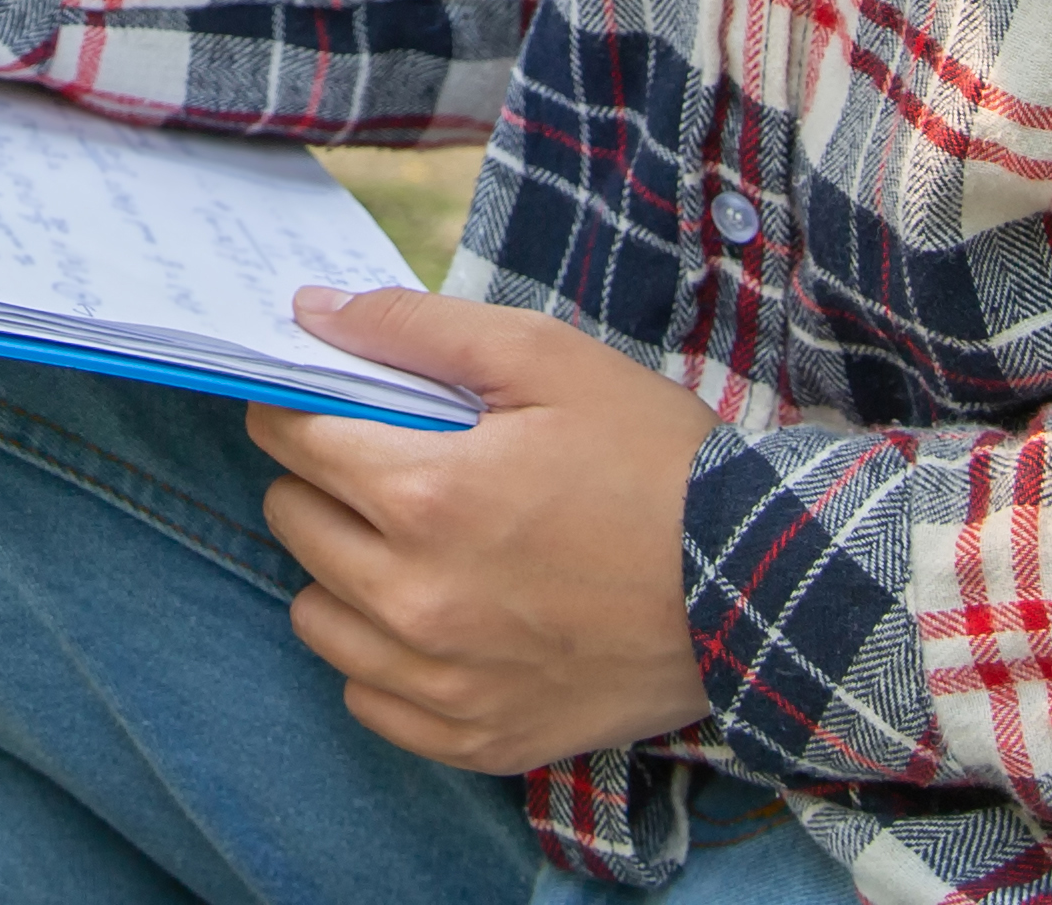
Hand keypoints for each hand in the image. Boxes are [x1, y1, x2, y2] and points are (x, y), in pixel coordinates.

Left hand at [250, 289, 719, 772]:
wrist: (759, 588)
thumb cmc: (655, 461)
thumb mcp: (546, 360)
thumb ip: (415, 329)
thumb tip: (311, 313)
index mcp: (425, 496)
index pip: (292, 440)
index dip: (303, 408)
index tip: (331, 403)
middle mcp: (417, 600)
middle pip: (294, 523)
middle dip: (323, 481)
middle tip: (387, 465)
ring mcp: (445, 681)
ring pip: (317, 616)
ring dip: (343, 571)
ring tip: (410, 544)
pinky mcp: (477, 738)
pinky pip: (369, 697)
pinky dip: (383, 656)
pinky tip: (436, 617)